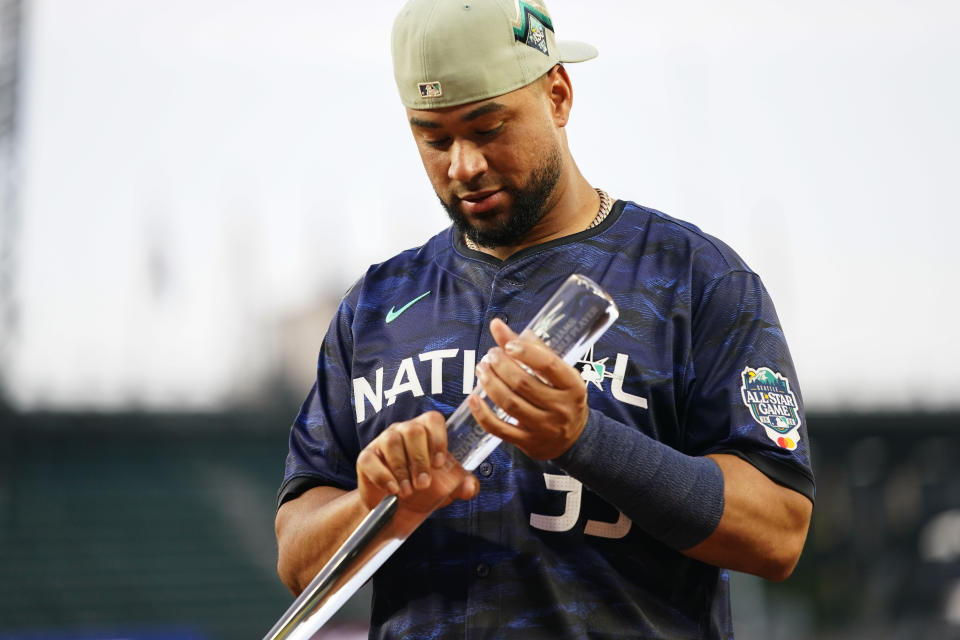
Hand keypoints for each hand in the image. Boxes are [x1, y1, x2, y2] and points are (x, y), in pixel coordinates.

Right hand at [356, 410, 478, 512]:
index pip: (433, 419)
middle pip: (413, 430)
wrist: (394, 509)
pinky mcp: (366, 457)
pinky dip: (383, 476)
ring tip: (408, 491)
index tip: (439, 464)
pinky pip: (371, 459)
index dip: (438, 439)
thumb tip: (470, 487)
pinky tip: (393, 489)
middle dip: (420, 459)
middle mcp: (404, 430)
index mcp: (426, 431)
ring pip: (392, 441)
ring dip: (402, 469)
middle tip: (424, 484)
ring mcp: (383, 441)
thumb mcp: (446, 488)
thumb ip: (463, 486)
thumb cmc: (423, 490)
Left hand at [469, 317, 588, 459]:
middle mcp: (561, 408)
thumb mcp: (558, 373)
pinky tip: (473, 398)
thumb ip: (531, 349)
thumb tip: (498, 326)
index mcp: (573, 386)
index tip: (508, 344)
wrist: (574, 439)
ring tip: (482, 369)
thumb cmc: (562, 397)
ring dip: (490, 383)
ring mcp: (544, 427)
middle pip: (523, 383)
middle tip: (491, 355)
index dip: (526, 352)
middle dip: (501, 365)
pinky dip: (483, 414)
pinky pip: (500, 429)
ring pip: (510, 403)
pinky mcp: (528, 442)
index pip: (549, 365)